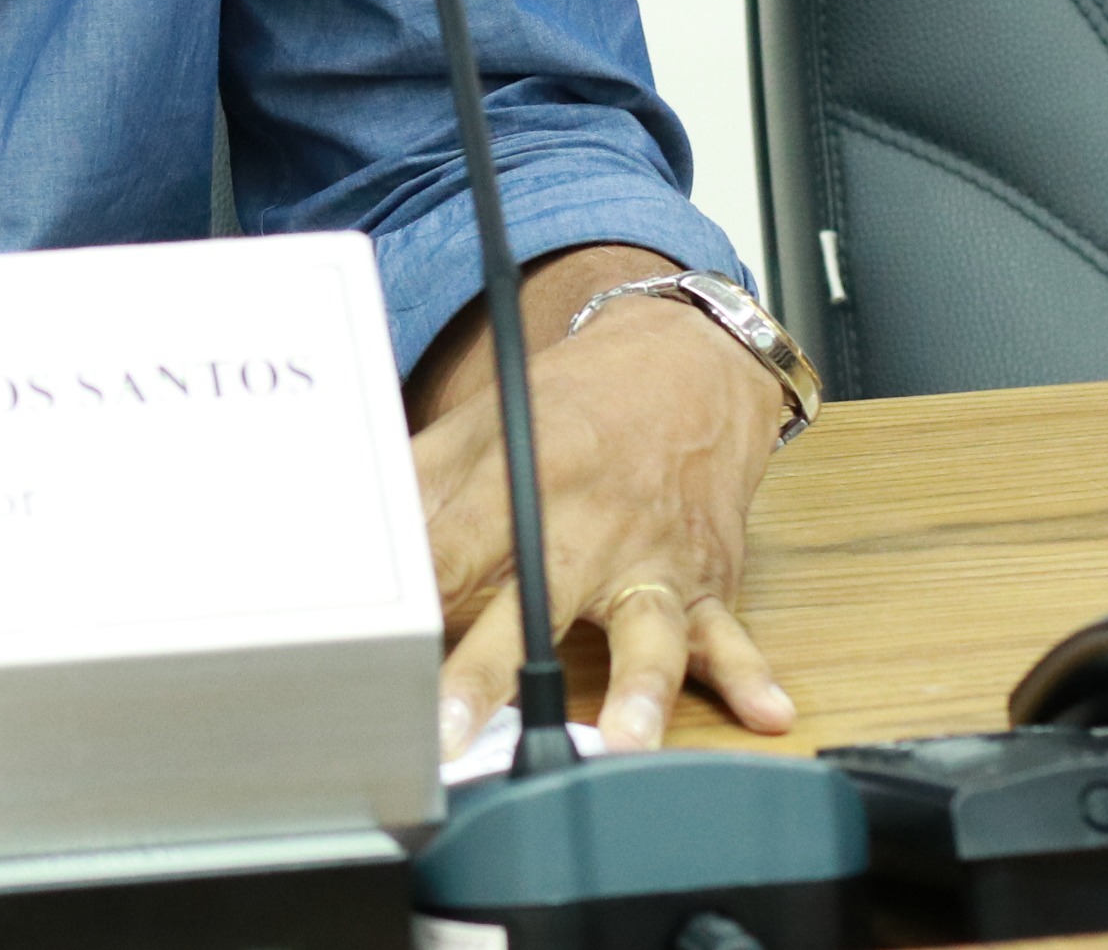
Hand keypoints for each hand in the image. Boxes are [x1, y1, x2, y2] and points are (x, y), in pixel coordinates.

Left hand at [412, 268, 793, 754]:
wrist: (686, 365)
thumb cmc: (574, 403)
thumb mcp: (485, 423)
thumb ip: (417, 482)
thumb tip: (340, 526)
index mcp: (522, 481)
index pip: (453, 551)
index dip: (413, 600)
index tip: (371, 654)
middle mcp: (587, 525)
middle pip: (531, 603)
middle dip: (490, 668)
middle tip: (453, 731)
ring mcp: (650, 559)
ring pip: (644, 631)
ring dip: (635, 689)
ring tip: (621, 742)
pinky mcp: (703, 581)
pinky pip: (728, 634)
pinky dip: (750, 673)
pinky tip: (767, 712)